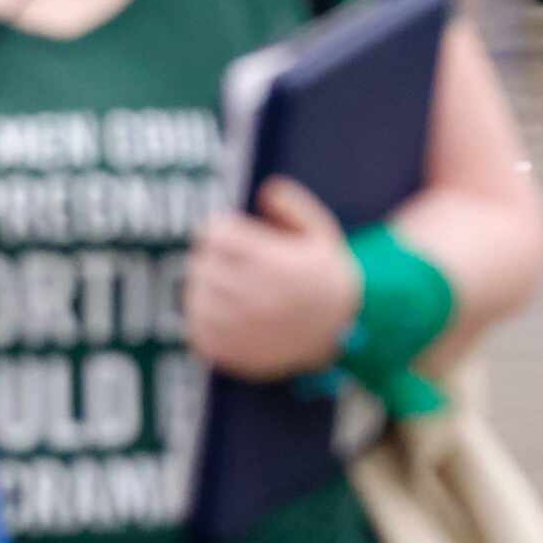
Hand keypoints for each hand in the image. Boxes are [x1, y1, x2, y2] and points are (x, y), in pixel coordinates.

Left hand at [188, 179, 361, 381]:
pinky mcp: (235, 352)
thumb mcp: (323, 233)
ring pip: (196, 296)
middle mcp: (258, 297)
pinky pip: (197, 329)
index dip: (222, 229)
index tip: (231, 233)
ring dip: (205, 286)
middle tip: (231, 260)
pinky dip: (202, 317)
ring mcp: (244, 328)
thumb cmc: (329, 276)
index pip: (217, 234)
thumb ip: (294, 207)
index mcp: (277, 264)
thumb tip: (267, 189)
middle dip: (213, 257)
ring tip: (226, 285)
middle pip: (202, 264)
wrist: (346, 332)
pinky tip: (222, 311)